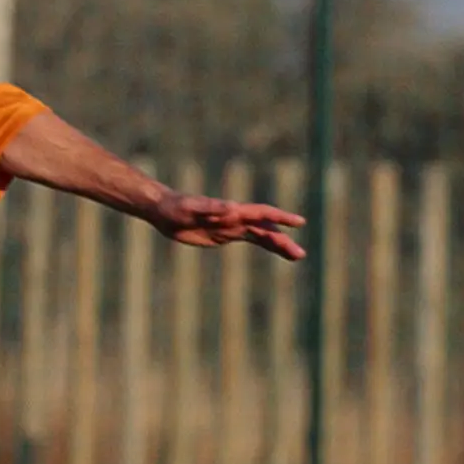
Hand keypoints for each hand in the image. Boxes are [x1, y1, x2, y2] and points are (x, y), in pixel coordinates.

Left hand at [146, 192, 305, 260]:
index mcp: (231, 211)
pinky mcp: (224, 235)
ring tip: (296, 256)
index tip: (299, 222)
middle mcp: (236, 218)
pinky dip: (265, 245)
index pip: (262, 213)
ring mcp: (232, 227)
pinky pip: (250, 240)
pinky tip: (277, 251)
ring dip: (279, 245)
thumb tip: (232, 208)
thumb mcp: (190, 208)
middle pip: (266, 229)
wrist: (163, 211)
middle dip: (283, 240)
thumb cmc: (175, 207)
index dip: (280, 217)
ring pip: (262, 236)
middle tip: (300, 254)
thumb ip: (210, 207)